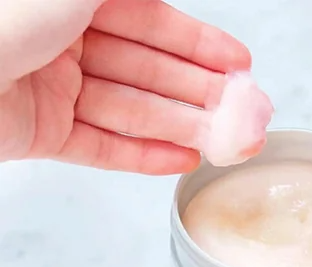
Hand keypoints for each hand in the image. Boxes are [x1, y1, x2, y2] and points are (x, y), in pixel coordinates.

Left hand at [0, 0, 249, 172]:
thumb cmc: (0, 18)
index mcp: (72, 3)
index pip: (152, 23)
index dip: (199, 45)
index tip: (238, 64)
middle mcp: (64, 43)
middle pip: (148, 72)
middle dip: (198, 92)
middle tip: (241, 111)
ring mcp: (53, 91)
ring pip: (131, 111)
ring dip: (180, 128)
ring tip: (222, 142)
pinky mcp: (43, 134)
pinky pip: (102, 147)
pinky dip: (143, 157)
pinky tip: (181, 160)